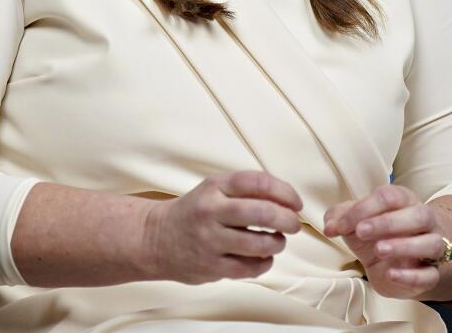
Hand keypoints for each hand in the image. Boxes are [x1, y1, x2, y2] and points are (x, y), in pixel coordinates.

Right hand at [143, 170, 302, 283]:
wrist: (155, 238)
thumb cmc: (195, 211)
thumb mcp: (216, 188)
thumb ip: (248, 188)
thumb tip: (288, 198)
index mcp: (215, 187)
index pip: (258, 182)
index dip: (285, 192)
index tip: (295, 202)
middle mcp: (211, 212)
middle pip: (261, 213)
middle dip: (286, 219)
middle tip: (294, 224)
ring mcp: (210, 241)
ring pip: (258, 244)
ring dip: (277, 243)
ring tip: (279, 240)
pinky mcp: (210, 267)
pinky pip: (247, 268)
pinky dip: (264, 263)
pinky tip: (264, 257)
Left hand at [323, 184, 448, 298]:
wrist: (398, 264)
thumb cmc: (378, 235)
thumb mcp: (357, 222)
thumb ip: (341, 218)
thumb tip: (329, 226)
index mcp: (404, 202)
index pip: (390, 197)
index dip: (364, 208)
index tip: (340, 226)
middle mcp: (424, 222)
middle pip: (418, 215)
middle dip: (389, 222)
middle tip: (361, 231)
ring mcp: (431, 248)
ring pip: (431, 243)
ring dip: (405, 246)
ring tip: (379, 250)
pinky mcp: (430, 275)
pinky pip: (429, 275)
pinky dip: (411, 276)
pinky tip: (390, 274)